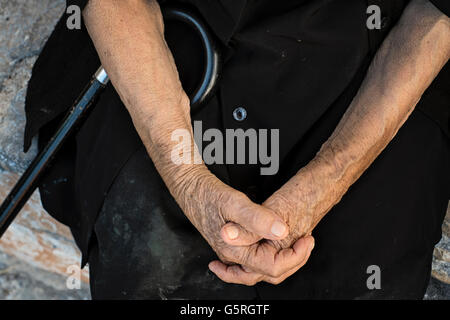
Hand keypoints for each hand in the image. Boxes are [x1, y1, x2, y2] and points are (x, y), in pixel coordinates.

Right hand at [210, 167, 323, 284]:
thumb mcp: (235, 202)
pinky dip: (267, 255)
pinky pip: (253, 258)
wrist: (188, 188)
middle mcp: (233, 256)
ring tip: (297, 245)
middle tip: (307, 241)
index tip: (307, 237)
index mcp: (236, 251)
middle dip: (293, 260)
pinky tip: (272, 246)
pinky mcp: (230, 243)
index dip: (295, 255)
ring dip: (282, 258)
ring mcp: (230, 251)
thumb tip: (282, 231)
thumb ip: (258, 218)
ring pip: (262, 266)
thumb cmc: (207, 194)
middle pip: (269, 271)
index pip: (273, 266)